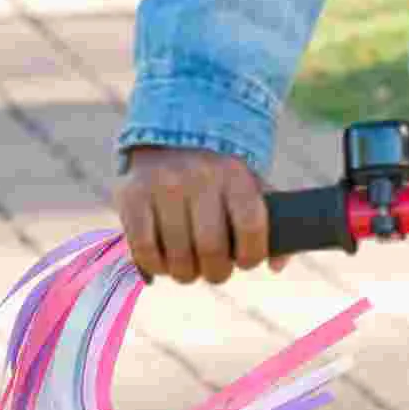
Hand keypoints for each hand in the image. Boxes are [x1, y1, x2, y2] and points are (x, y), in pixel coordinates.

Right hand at [115, 146, 291, 284]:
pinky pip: (143, 249)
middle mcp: (200, 178)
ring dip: (185, 273)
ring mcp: (163, 186)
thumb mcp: (250, 184)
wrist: (172, 136)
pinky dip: (155, 266)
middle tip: (216, 272)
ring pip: (177, 255)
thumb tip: (277, 265)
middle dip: (217, 272)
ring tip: (189, 269)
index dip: (251, 255)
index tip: (246, 262)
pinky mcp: (131, 196)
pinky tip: (164, 263)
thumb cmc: (220, 174)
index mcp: (236, 175)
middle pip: (211, 248)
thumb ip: (269, 222)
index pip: (251, 227)